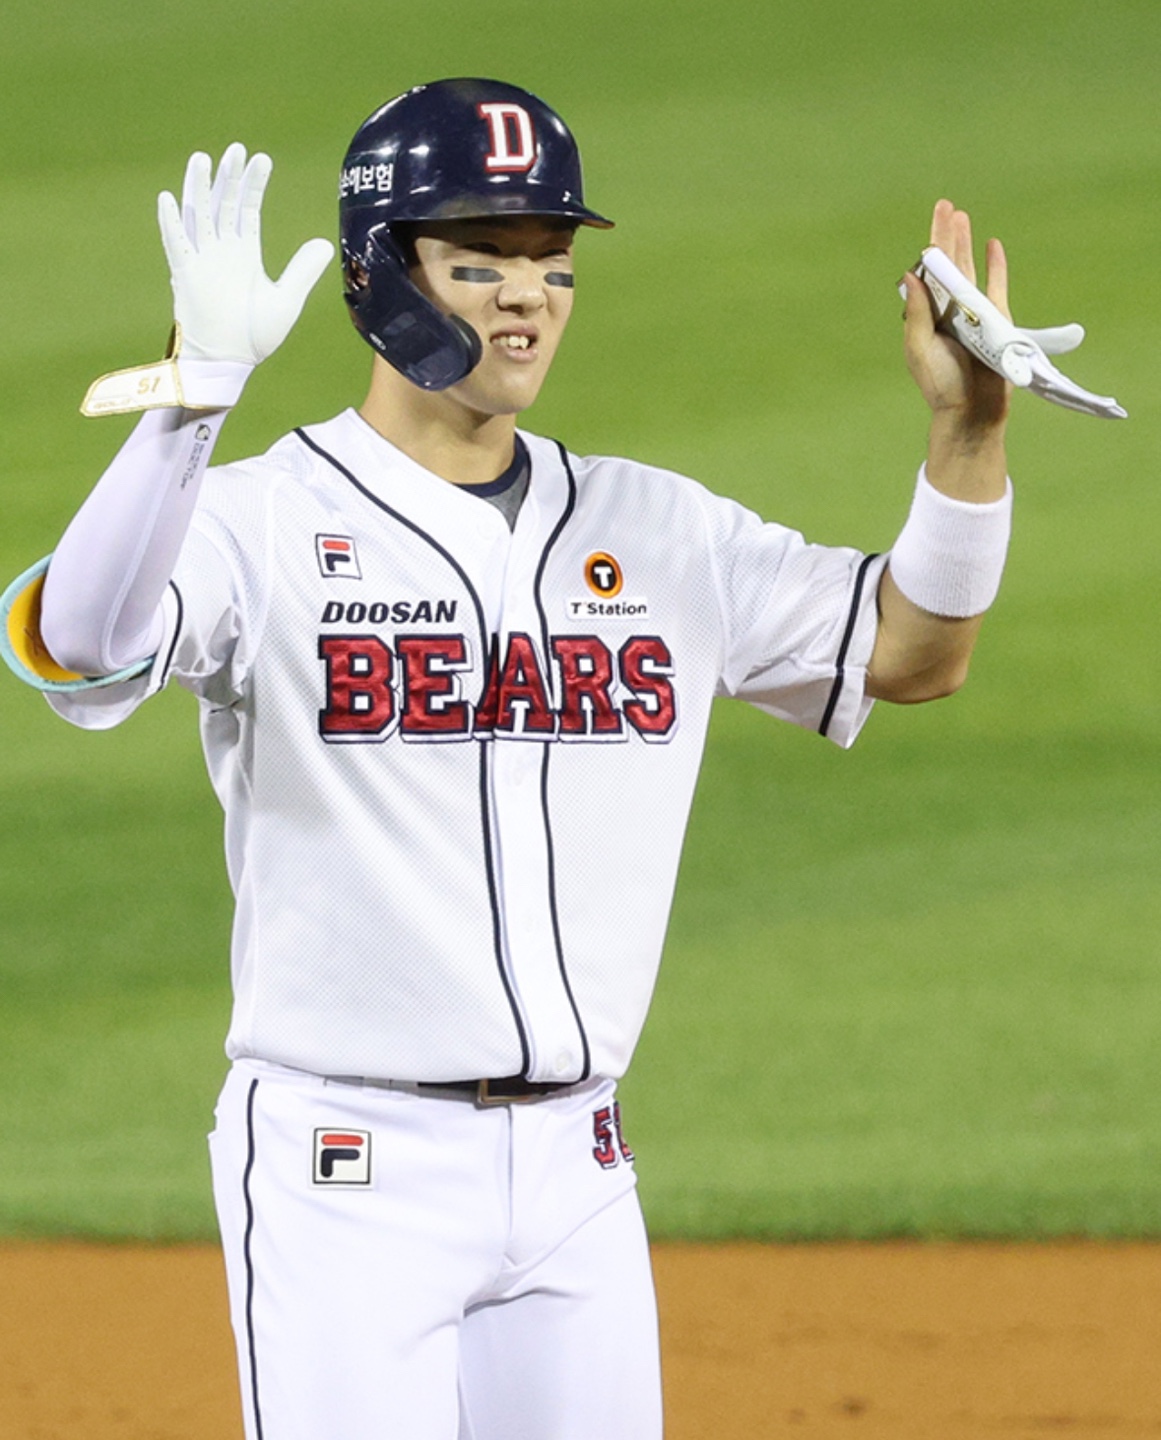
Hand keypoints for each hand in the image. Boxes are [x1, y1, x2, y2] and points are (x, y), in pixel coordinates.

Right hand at [158, 143, 333, 365]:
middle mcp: (221, 251)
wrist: (230, 361)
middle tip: (236, 149)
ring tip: (202, 159)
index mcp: (244, 254)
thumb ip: (302, 270)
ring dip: (199, 188)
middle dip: (229, 177)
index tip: (261, 159)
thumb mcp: (286, 299)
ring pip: (198, 214)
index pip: (247, 209)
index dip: (253, 184)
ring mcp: (201, 260)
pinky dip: (171, 221)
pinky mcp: (186, 275)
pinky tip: (170, 198)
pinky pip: (176, 243)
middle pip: (222, 204)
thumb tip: (325, 243)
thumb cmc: (255, 336)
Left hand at [901, 199, 1009, 429]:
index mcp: (927, 315)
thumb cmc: (941, 385)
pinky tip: (992, 245)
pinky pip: (997, 287)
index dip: (930, 246)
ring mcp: (974, 313)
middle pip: (948, 264)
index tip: (934, 220)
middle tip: (946, 205)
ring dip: (966, 243)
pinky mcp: (997, 321)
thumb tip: (911, 274)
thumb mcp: (920, 349)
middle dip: (946, 234)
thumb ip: (916, 313)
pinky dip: (995, 266)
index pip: (928, 273)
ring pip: (969, 270)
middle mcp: (949, 310)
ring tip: (963, 217)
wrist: (972, 411)